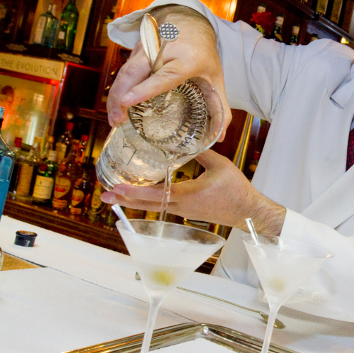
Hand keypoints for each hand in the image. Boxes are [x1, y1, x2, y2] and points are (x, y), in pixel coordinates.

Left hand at [99, 150, 285, 234]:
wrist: (248, 212)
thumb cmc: (236, 190)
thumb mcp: (220, 165)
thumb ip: (200, 153)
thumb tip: (187, 140)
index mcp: (186, 195)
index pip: (154, 194)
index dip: (133, 191)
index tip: (116, 187)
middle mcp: (180, 207)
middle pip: (146, 204)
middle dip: (124, 199)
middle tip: (105, 194)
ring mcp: (183, 211)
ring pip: (153, 206)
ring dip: (135, 200)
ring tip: (117, 195)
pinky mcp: (188, 212)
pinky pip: (163, 206)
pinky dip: (149, 201)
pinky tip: (143, 195)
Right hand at [106, 6, 231, 139]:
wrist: (192, 22)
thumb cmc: (204, 53)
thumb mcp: (216, 78)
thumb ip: (220, 107)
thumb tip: (220, 137)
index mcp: (187, 59)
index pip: (165, 75)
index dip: (146, 89)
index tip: (129, 101)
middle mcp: (164, 50)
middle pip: (136, 72)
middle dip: (122, 97)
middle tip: (118, 121)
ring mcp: (148, 47)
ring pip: (126, 70)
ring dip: (116, 94)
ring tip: (115, 118)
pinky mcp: (138, 48)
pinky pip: (125, 68)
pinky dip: (118, 87)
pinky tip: (117, 105)